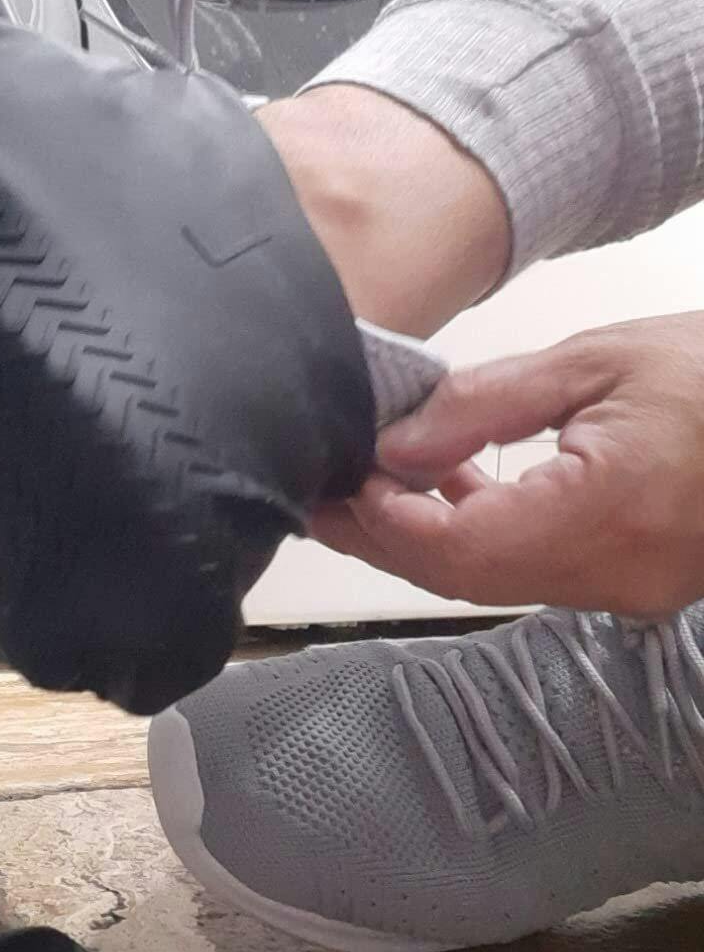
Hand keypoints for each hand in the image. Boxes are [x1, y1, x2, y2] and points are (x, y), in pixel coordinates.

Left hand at [310, 314, 703, 617]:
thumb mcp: (596, 362)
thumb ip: (486, 405)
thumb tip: (393, 443)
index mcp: (606, 515)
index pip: (460, 550)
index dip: (385, 523)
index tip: (337, 478)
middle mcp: (614, 574)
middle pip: (465, 577)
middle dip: (384, 539)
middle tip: (318, 494)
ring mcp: (628, 589)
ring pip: (494, 580)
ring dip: (424, 539)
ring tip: (361, 488)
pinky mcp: (633, 582)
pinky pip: (533, 571)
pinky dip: (478, 537)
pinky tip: (443, 490)